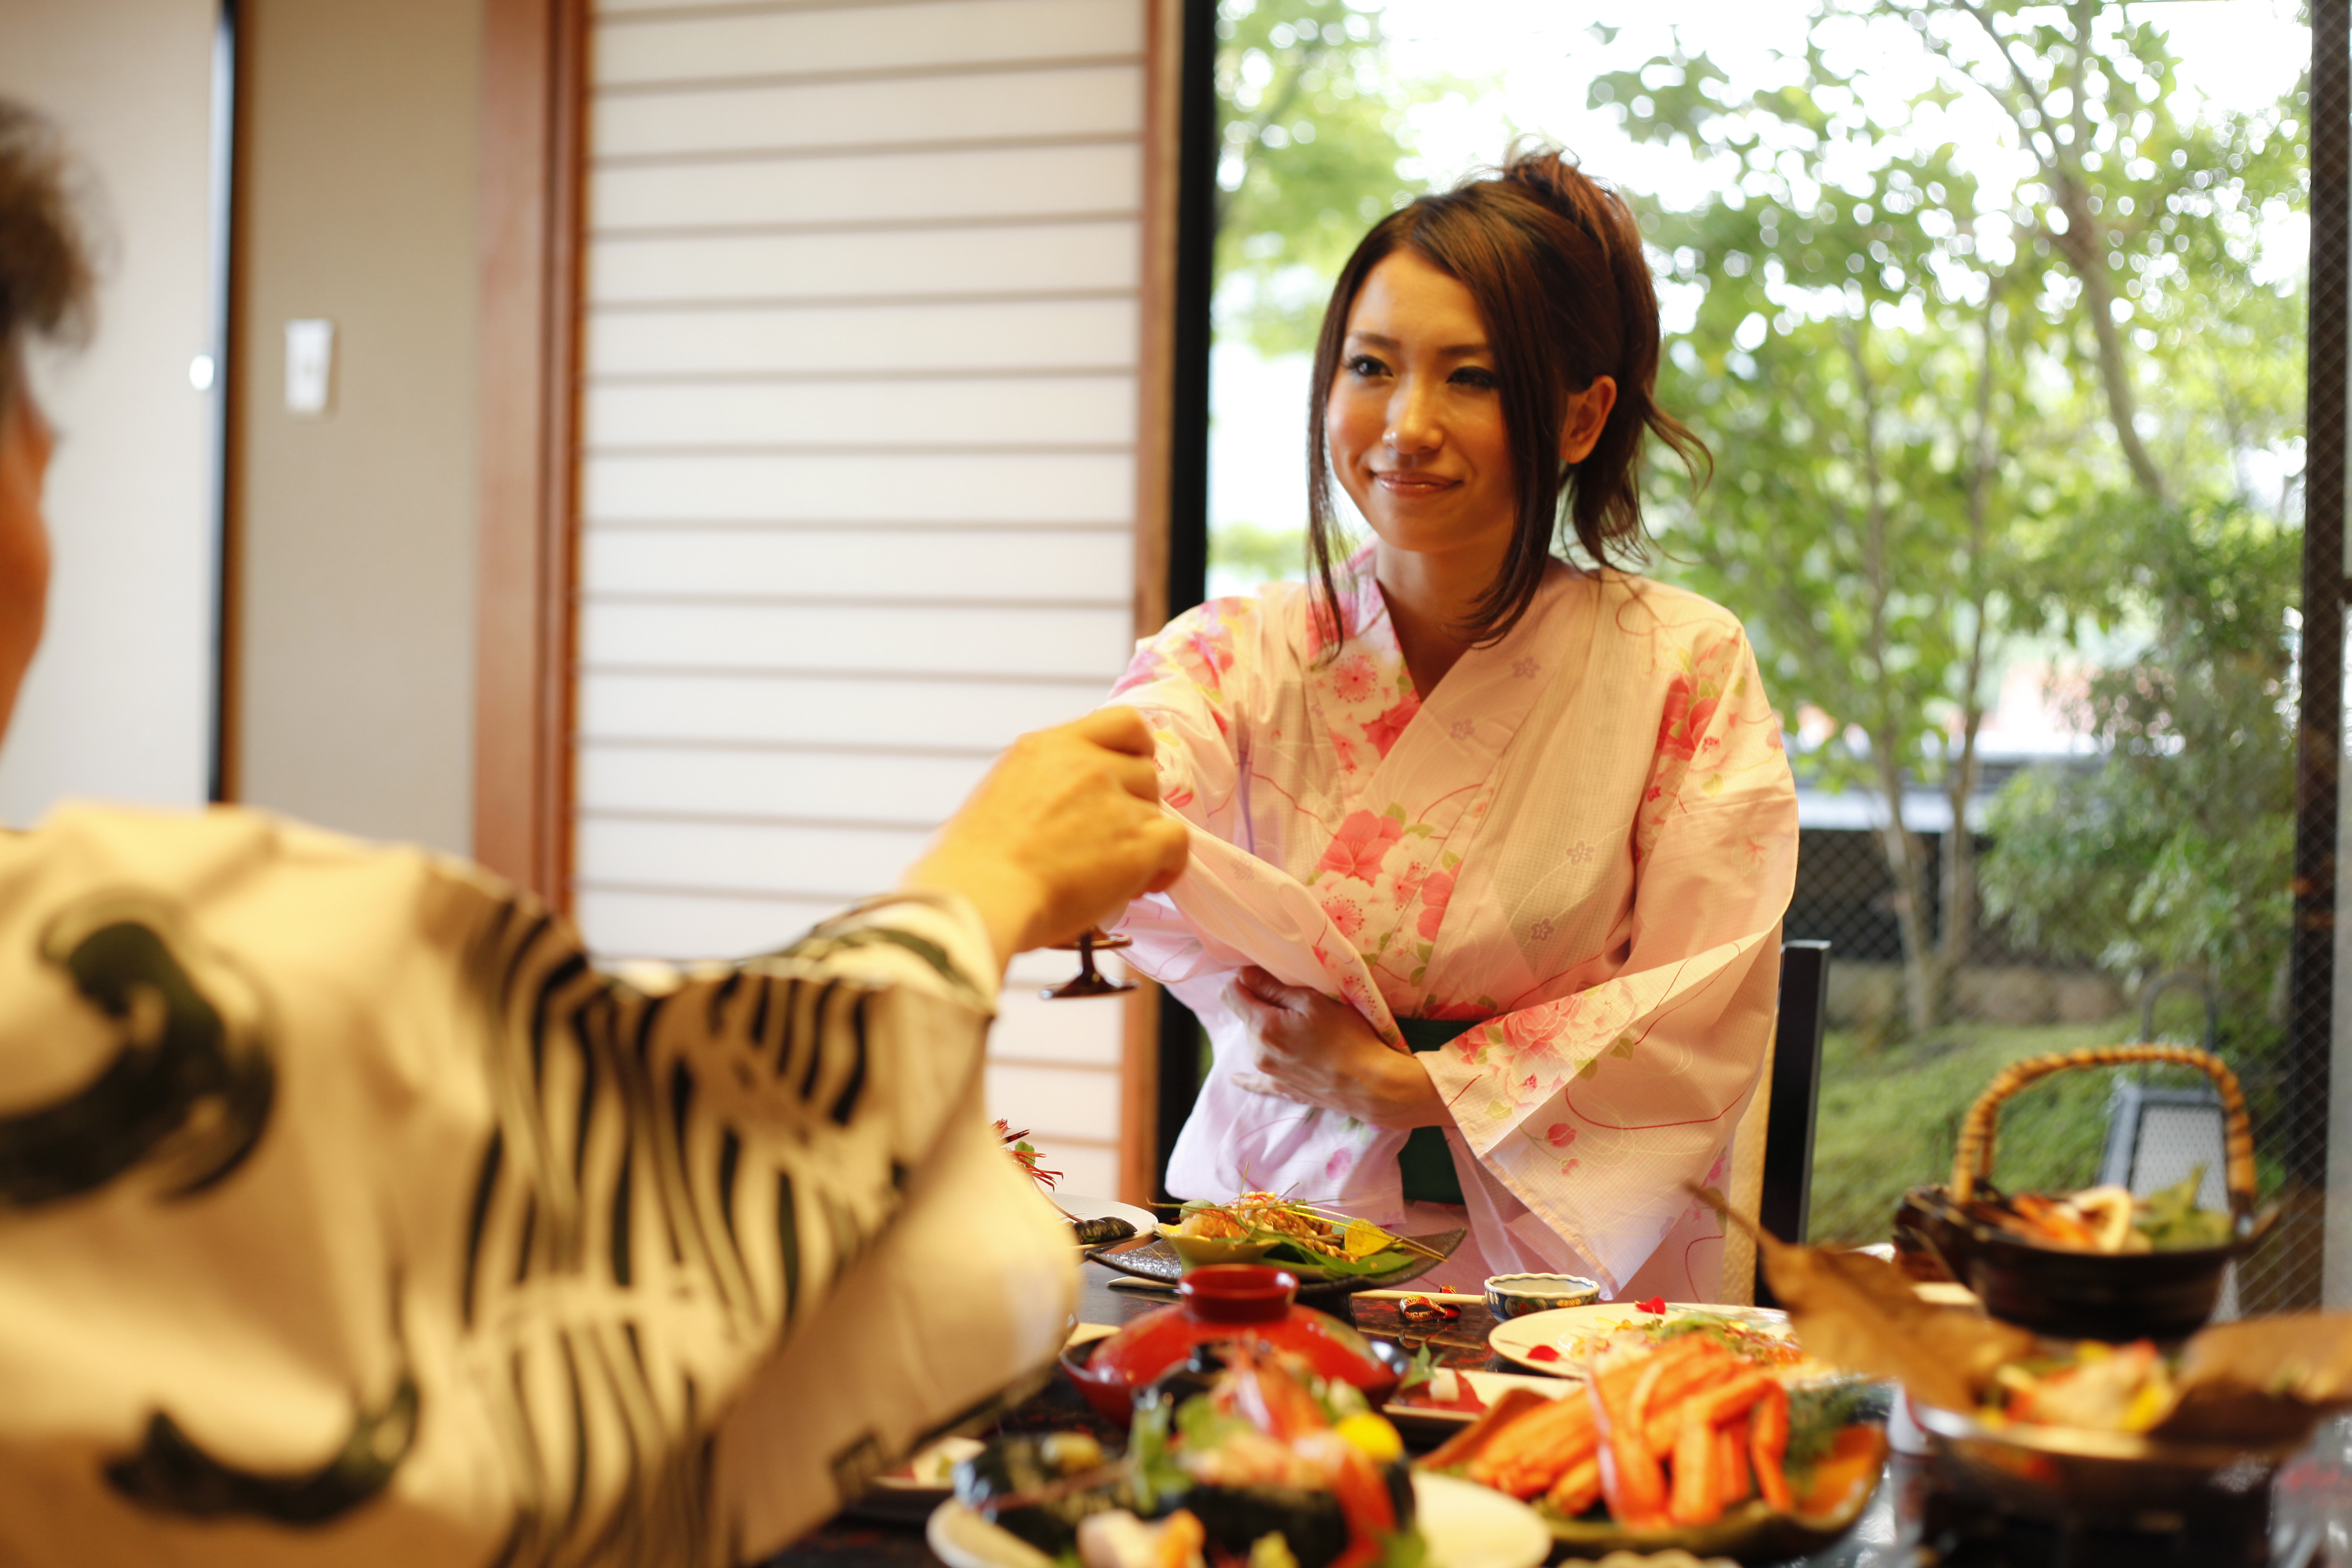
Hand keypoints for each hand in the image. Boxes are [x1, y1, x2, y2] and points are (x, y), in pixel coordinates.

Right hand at [902, 707, 1188, 972]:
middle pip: (1144, 770)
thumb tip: (1059, 809)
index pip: (1121, 722)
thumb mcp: (998, 793)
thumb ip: (1040, 785)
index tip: (1127, 773)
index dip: (1135, 749)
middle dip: (1134, 804)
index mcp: (1048, 746)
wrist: (980, 894)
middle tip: (1110, 841)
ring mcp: (1115, 801)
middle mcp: (1087, 764)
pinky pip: (1177, 842)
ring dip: (1145, 838)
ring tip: (1116, 872)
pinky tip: (1145, 885)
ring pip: (1158, 809)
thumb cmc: (971, 863)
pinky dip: (1169, 865)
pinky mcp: (1137, 843)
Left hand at [1223, 966, 1446, 1130]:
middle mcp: (1259, 1052)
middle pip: (1246, 1016)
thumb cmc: (1349, 1037)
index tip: (1263, 976)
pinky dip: (1247, 1078)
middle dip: (1262, 1004)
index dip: (1245, 980)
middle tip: (1296, 1004)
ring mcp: (1269, 1074)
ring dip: (1269, 1029)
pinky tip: (1236, 1079)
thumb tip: (1243, 974)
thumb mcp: (1314, 1001)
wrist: (1373, 1084)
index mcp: (1264, 1027)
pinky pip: (1256, 1082)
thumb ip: (1273, 987)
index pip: (1231, 994)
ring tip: (1303, 1029)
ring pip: (1255, 1039)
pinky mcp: (1282, 1089)